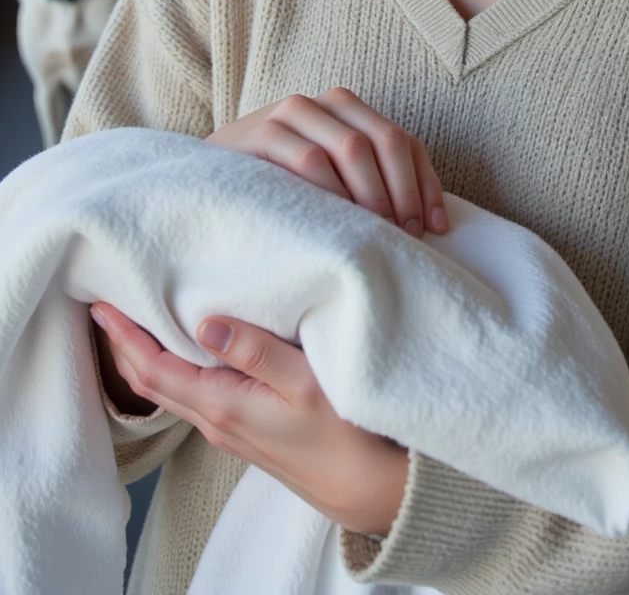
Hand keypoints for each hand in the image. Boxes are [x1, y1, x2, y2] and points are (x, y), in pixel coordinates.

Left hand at [90, 301, 408, 535]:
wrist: (366, 484)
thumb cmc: (343, 431)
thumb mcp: (303, 381)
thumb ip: (254, 351)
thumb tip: (204, 323)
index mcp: (222, 406)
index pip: (154, 369)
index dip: (125, 337)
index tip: (102, 304)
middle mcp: (216, 420)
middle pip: (152, 380)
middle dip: (124, 343)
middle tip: (106, 303)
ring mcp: (229, 426)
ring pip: (170, 387)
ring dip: (146, 353)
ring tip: (135, 317)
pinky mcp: (244, 425)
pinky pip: (192, 393)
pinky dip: (173, 365)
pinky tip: (184, 346)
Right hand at [207, 88, 446, 238]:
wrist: (200, 185)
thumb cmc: (275, 193)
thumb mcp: (328, 183)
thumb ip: (367, 184)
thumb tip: (429, 225)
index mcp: (347, 111)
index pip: (404, 142)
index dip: (426, 185)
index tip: (434, 229)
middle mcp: (322, 103)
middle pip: (386, 141)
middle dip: (403, 193)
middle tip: (405, 237)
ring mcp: (289, 114)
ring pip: (352, 148)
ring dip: (372, 197)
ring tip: (376, 236)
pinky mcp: (259, 133)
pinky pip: (309, 160)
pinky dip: (332, 194)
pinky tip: (337, 225)